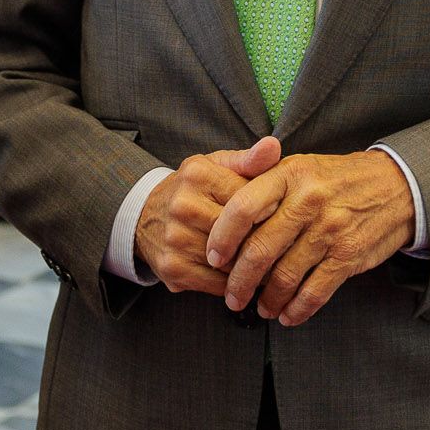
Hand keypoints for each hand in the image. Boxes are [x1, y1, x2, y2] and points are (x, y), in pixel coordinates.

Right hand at [133, 137, 280, 294]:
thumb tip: (274, 146)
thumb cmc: (192, 190)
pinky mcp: (173, 268)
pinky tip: (244, 278)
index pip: (249, 198)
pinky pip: (217, 284)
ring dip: (253, 267)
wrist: (143, 216)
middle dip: (265, 241)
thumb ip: (248, 159)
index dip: (271, 211)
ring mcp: (176, 239)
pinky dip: (235, 284)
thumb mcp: (216, 166)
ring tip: (270, 265)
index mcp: (198, 175)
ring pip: (232, 262)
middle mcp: (183, 206)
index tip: (285, 218)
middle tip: (285, 247)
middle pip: (241, 232)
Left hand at [204, 150, 414, 325]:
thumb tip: (219, 214)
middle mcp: (309, 200)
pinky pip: (316, 291)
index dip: (222, 237)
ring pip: (286, 275)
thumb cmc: (334, 179)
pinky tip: (287, 315)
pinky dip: (297, 309)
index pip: (243, 208)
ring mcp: (331, 228)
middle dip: (239, 280)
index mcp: (289, 174)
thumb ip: (261, 183)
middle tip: (231, 297)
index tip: (212, 258)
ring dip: (267, 300)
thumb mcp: (298, 167)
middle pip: (260, 249)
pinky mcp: (349, 254)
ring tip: (260, 308)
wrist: (395, 186)